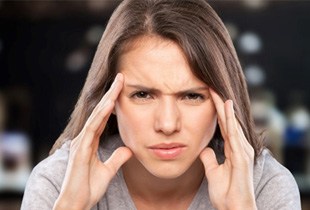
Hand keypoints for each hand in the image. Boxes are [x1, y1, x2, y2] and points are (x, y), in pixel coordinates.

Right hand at [54, 73, 131, 209]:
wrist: (77, 203)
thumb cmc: (88, 187)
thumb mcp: (108, 171)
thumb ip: (117, 158)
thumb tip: (129, 149)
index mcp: (91, 141)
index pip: (104, 117)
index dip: (113, 102)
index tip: (122, 89)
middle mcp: (85, 138)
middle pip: (100, 111)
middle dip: (111, 94)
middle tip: (121, 77)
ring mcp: (82, 143)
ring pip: (96, 116)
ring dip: (107, 99)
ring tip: (118, 84)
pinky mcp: (81, 150)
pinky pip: (92, 128)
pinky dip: (100, 115)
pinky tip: (109, 104)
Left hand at [199, 89, 255, 209]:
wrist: (233, 208)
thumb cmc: (226, 193)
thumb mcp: (213, 172)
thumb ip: (209, 159)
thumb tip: (203, 149)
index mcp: (233, 150)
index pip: (223, 126)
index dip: (216, 111)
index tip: (208, 97)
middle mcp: (240, 147)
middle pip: (228, 121)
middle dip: (220, 104)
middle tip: (211, 87)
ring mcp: (242, 151)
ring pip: (232, 124)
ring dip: (225, 107)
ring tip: (217, 91)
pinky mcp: (242, 156)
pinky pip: (234, 134)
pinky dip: (230, 120)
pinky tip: (226, 108)